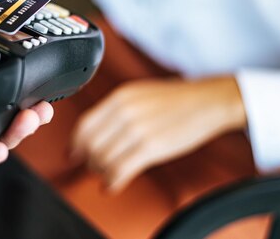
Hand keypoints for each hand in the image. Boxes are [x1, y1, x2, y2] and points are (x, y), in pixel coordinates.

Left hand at [71, 77, 246, 192]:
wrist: (207, 102)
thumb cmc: (175, 101)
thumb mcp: (138, 95)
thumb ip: (115, 110)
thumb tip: (94, 129)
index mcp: (120, 97)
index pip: (85, 124)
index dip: (75, 144)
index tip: (72, 154)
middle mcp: (124, 111)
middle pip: (90, 144)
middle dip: (88, 161)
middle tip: (93, 167)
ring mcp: (137, 129)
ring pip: (102, 159)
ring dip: (101, 172)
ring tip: (107, 176)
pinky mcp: (151, 147)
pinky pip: (120, 170)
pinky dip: (112, 182)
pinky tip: (112, 185)